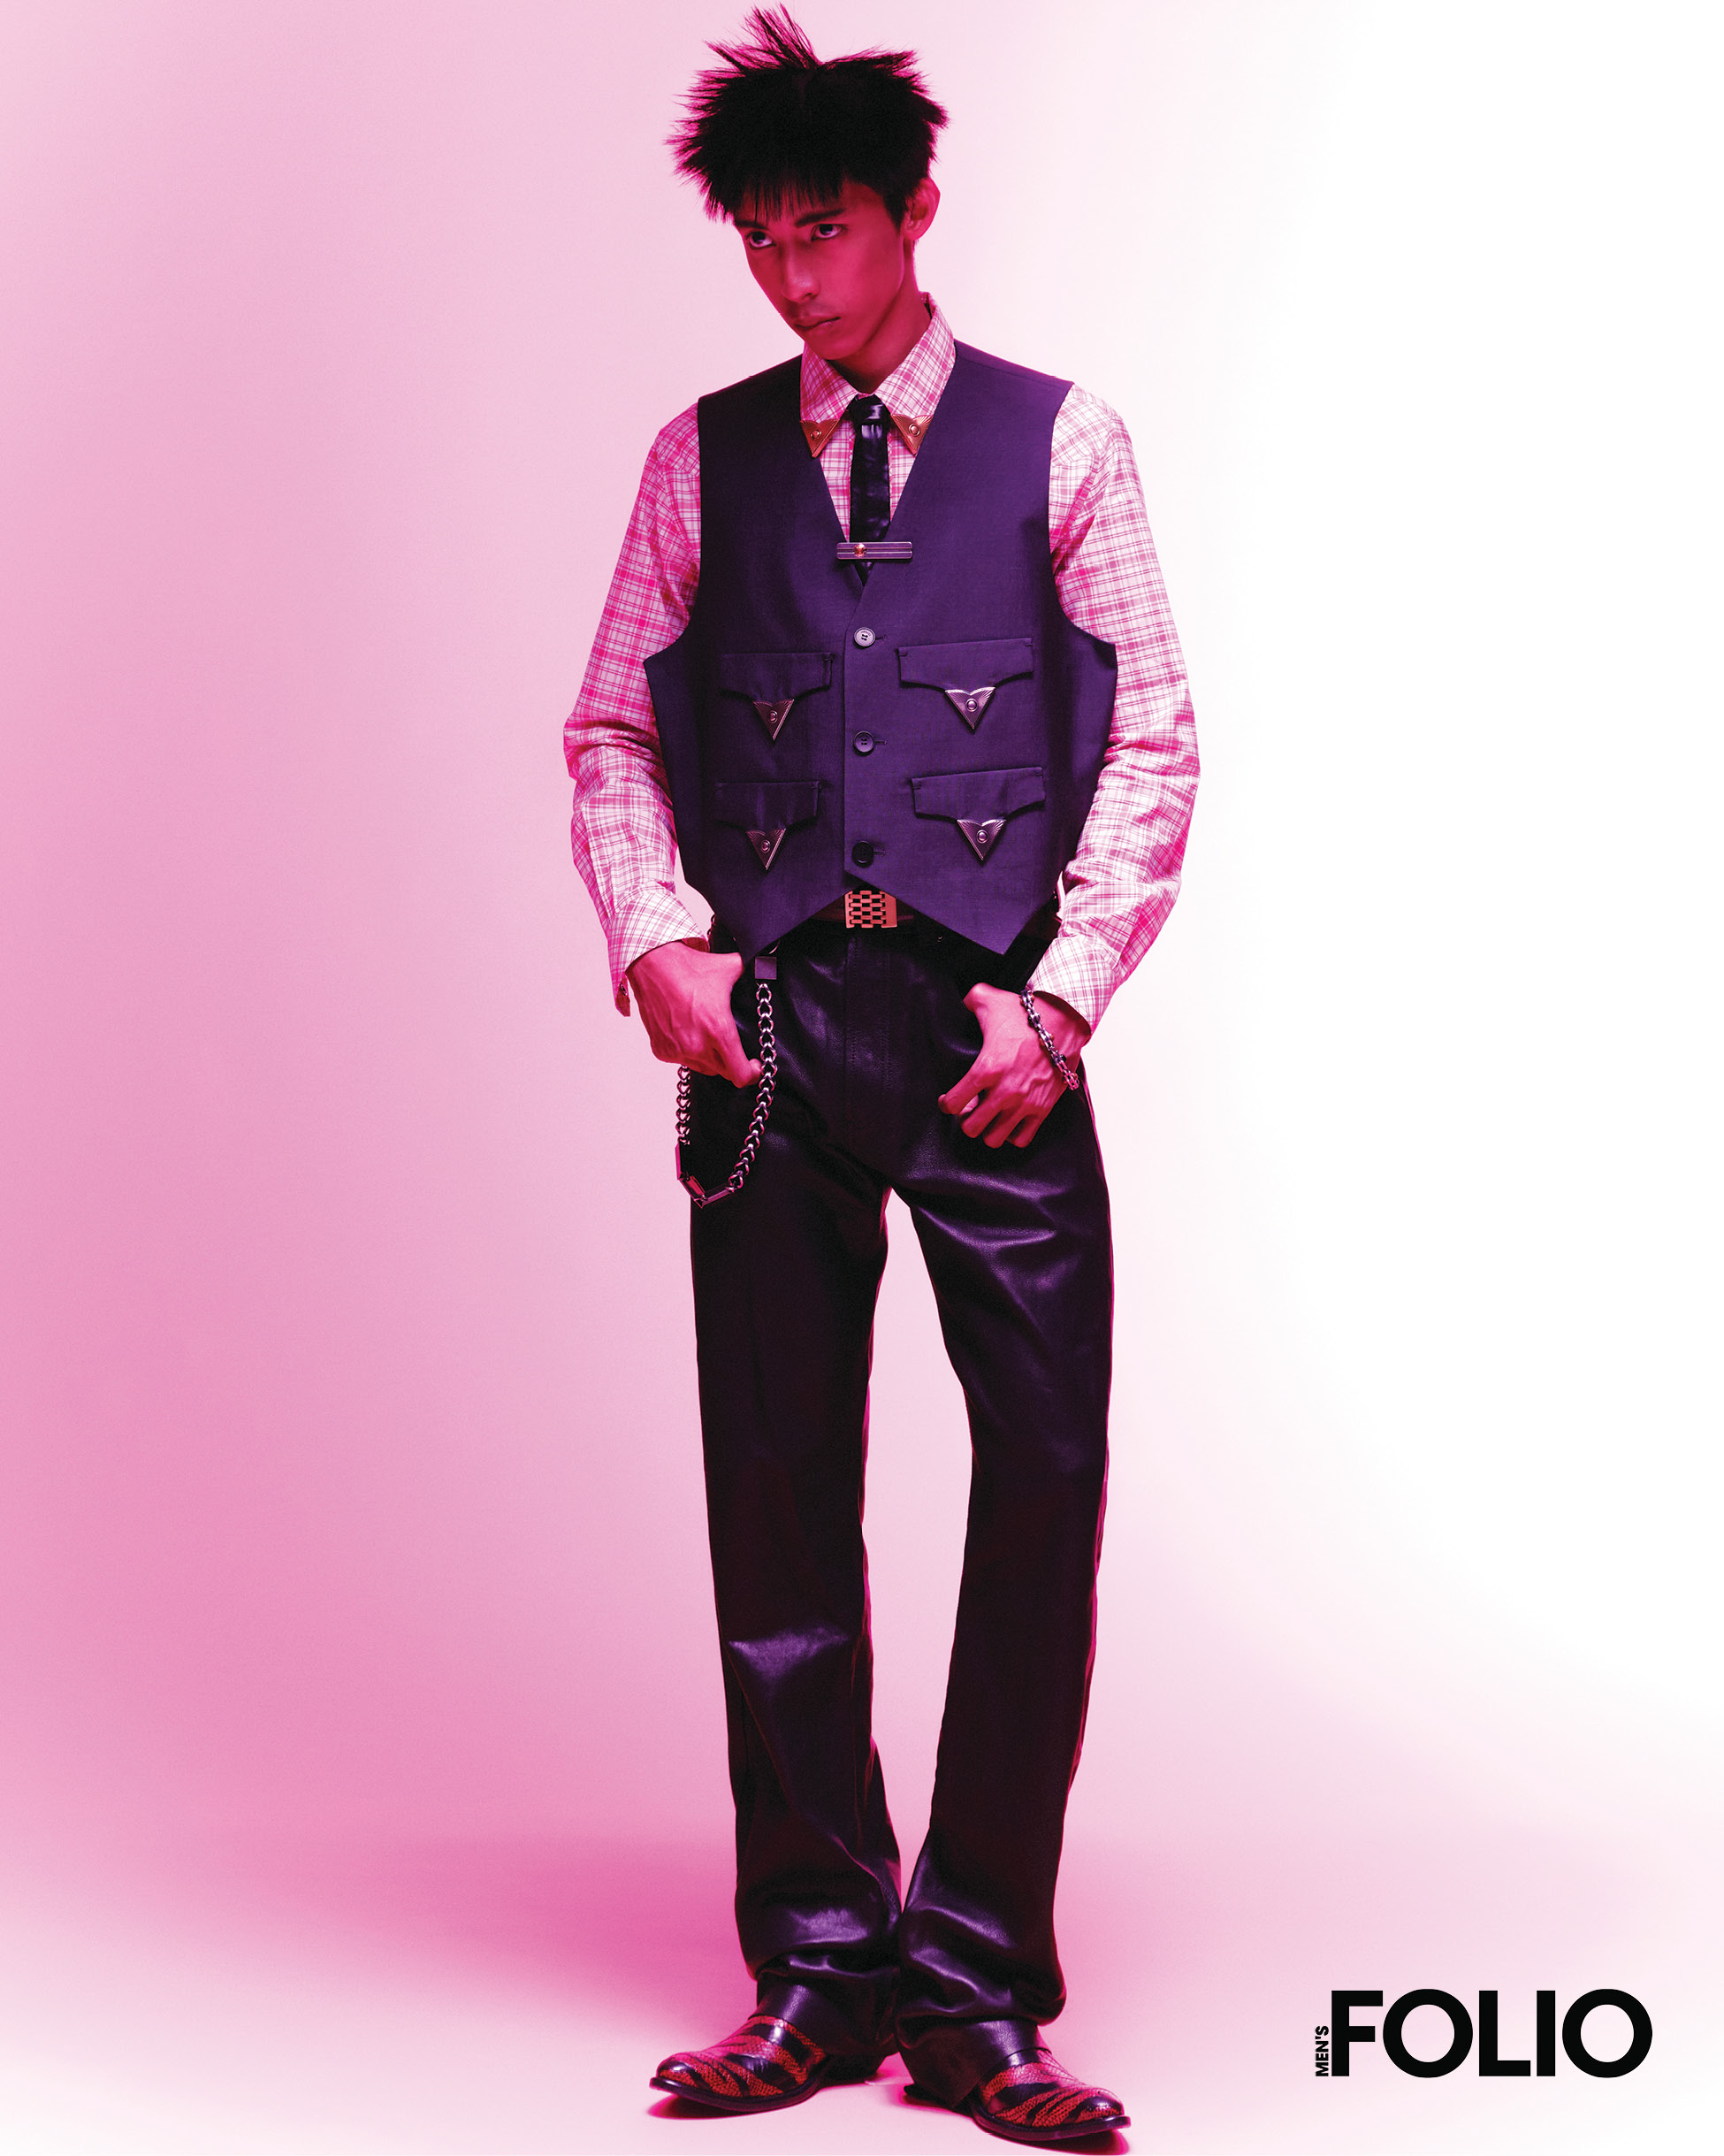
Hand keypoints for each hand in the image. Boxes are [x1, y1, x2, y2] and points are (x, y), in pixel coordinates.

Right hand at [627, 939, 761, 1085]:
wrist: (653, 965)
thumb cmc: (689, 968)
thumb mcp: (729, 969)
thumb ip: (753, 973)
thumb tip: (767, 968)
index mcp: (718, 1030)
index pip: (740, 1074)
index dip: (752, 1073)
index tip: (754, 1065)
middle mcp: (697, 1046)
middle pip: (724, 1073)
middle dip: (732, 1062)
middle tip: (733, 1046)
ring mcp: (677, 1051)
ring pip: (703, 1068)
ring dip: (710, 1057)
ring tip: (708, 1035)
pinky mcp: (662, 1051)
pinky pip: (683, 1060)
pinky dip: (689, 1052)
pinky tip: (689, 1032)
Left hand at [938, 985, 1088, 1148]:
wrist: (1065, 1022)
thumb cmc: (1026, 1012)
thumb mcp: (988, 999)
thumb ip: (967, 1000)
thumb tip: (958, 1001)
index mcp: (986, 1068)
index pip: (953, 1103)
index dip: (946, 1104)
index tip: (948, 1100)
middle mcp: (1004, 1091)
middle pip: (971, 1128)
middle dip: (966, 1120)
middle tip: (970, 1109)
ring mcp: (1024, 1103)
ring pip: (994, 1138)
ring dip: (988, 1129)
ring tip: (989, 1117)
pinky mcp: (1042, 1109)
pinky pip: (1022, 1138)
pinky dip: (1012, 1134)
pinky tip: (1009, 1121)